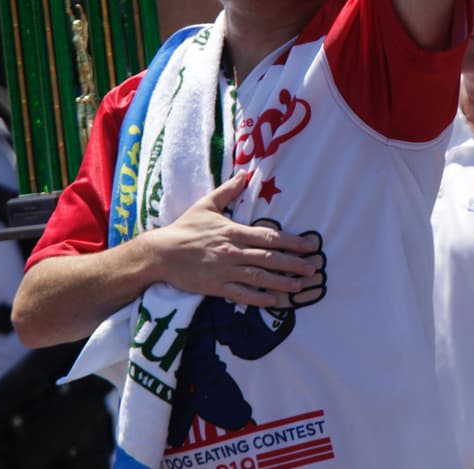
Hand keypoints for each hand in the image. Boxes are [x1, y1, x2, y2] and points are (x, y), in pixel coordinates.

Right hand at [143, 172, 320, 308]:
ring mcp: (225, 271)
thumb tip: (244, 173)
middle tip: (313, 269)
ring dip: (282, 282)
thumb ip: (228, 190)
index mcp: (233, 231)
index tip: (309, 245)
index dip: (291, 242)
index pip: (269, 237)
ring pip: (259, 278)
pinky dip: (259, 298)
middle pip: (269, 259)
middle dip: (293, 264)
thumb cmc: (185, 227)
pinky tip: (274, 301)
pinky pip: (241, 294)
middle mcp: (233, 251)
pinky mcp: (215, 287)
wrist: (160, 253)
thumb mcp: (206, 204)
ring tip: (300, 286)